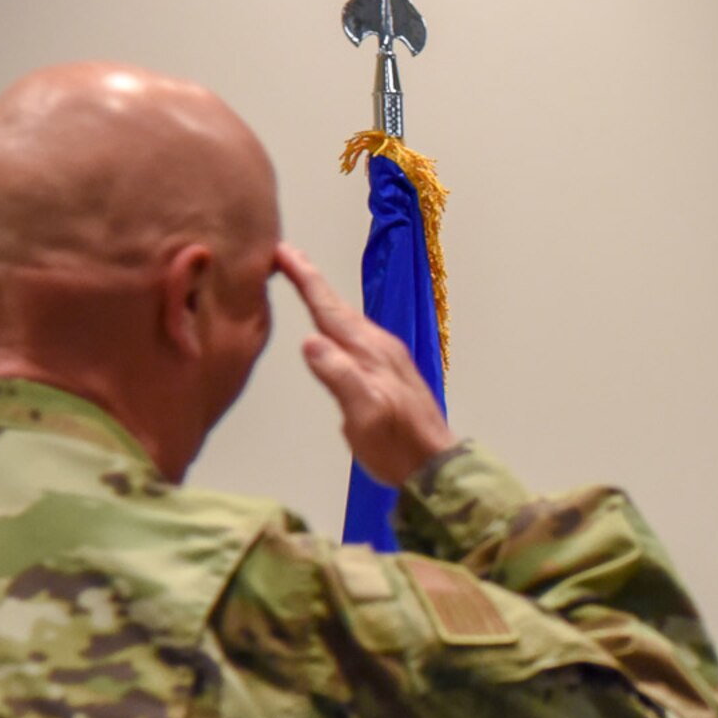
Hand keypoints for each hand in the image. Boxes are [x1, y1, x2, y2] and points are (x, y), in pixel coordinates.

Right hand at [276, 243, 455, 487]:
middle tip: (286, 254)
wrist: (434, 465)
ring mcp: (385, 359)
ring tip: (304, 281)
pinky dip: (335, 322)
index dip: (305, 279)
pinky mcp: (387, 374)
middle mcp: (379, 348)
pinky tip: (332, 329)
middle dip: (312, 280)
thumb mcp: (364, 414)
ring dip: (324, 299)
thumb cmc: (398, 445)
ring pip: (347, 320)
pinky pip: (354, 336)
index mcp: (370, 352)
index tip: (283, 251)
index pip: (330, 308)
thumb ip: (339, 377)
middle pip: (338, 307)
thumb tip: (309, 341)